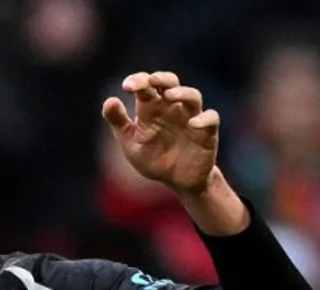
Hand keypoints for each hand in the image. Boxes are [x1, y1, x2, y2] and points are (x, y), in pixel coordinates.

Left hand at [102, 71, 220, 194]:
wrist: (176, 181)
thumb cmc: (153, 158)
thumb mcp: (130, 143)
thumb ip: (119, 122)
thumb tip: (109, 100)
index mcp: (152, 108)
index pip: (146, 86)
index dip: (138, 81)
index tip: (127, 86)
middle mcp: (172, 108)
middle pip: (171, 83)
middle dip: (162, 79)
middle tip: (151, 80)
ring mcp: (191, 117)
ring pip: (192, 96)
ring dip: (182, 93)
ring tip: (170, 95)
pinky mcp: (207, 131)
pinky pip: (211, 118)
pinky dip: (204, 119)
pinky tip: (193, 124)